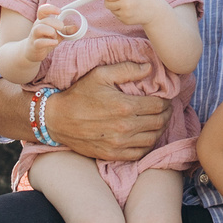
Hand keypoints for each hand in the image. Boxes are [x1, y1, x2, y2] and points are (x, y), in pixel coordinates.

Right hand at [25, 5, 67, 64]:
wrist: (32, 51)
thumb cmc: (45, 39)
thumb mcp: (57, 34)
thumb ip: (66, 30)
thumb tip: (76, 28)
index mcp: (42, 20)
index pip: (42, 10)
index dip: (50, 8)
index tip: (59, 11)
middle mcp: (37, 26)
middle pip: (44, 20)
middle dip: (55, 22)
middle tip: (61, 27)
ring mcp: (34, 36)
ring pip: (39, 29)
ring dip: (50, 31)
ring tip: (55, 36)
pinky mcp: (35, 45)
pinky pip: (40, 42)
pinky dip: (48, 42)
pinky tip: (54, 42)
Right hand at [42, 59, 166, 160]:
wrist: (56, 120)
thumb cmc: (78, 94)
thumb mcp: (100, 74)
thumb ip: (126, 69)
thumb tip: (149, 68)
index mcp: (125, 106)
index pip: (158, 105)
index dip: (166, 101)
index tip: (166, 98)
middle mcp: (125, 127)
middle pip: (158, 122)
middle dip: (166, 114)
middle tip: (166, 109)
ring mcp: (119, 143)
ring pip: (152, 139)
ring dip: (159, 130)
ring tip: (159, 122)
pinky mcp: (112, 154)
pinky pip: (139, 153)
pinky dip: (147, 145)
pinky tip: (146, 136)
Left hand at [102, 0, 159, 28]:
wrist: (154, 10)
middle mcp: (125, 5)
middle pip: (106, 3)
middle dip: (110, 0)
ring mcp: (125, 15)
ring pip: (111, 10)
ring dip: (116, 6)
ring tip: (127, 4)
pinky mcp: (125, 21)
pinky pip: (116, 15)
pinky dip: (121, 12)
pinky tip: (130, 10)